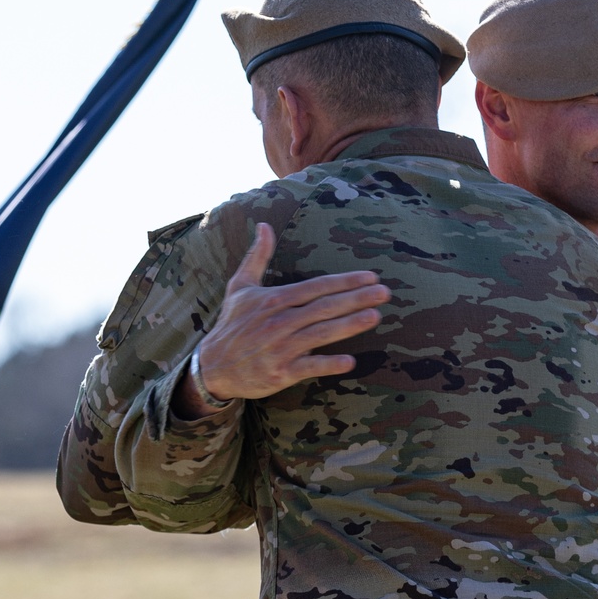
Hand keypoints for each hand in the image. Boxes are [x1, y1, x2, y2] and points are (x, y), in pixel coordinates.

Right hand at [192, 222, 390, 402]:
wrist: (212, 367)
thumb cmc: (232, 325)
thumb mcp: (240, 287)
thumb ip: (257, 256)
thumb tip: (263, 224)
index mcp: (274, 300)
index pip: (316, 287)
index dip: (344, 282)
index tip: (370, 276)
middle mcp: (279, 321)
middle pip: (324, 307)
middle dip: (356, 299)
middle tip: (385, 292)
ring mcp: (281, 347)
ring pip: (321, 334)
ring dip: (349, 325)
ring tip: (375, 316)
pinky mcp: (280, 373)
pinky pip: (309, 367)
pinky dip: (328, 364)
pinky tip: (350, 361)